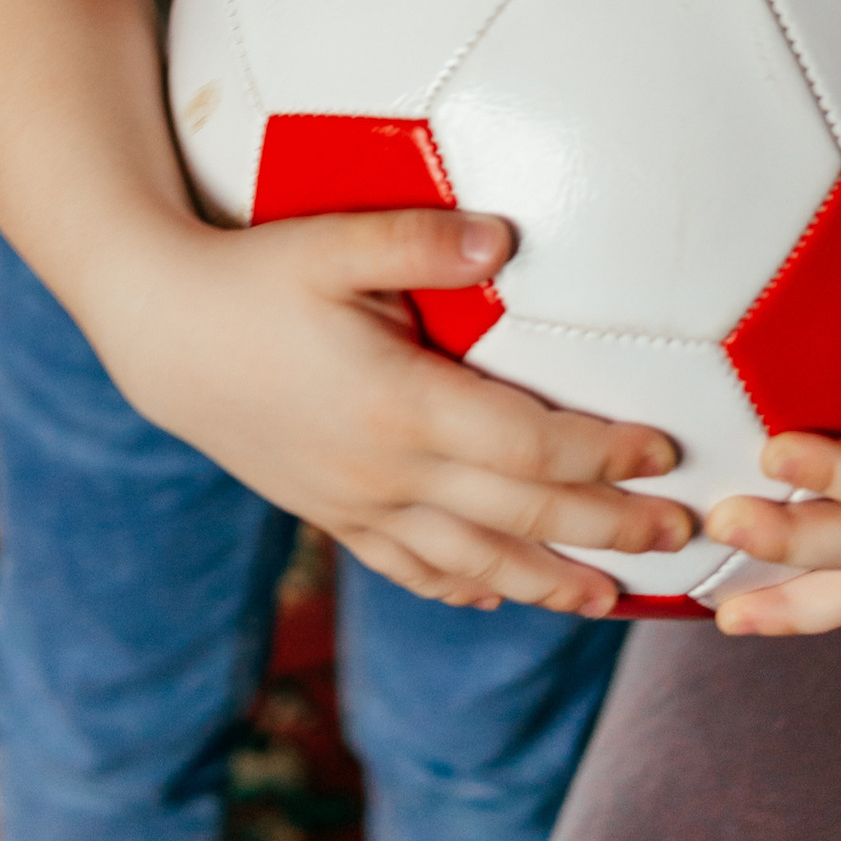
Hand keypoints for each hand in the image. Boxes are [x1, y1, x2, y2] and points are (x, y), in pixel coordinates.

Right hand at [108, 206, 694, 616]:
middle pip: (521, 516)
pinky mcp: (329, 515)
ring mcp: (356, 505)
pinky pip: (408, 569)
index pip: (531, 447)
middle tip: (682, 537)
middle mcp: (387, 473)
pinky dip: (464, 588)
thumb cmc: (251, 274)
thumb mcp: (330, 240)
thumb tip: (505, 239)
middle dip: (608, 530)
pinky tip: (498, 594)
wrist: (158, 334)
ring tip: (613, 601)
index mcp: (401, 406)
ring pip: (473, 564)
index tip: (665, 452)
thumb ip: (421, 239)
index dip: (606, 456)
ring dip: (551, 582)